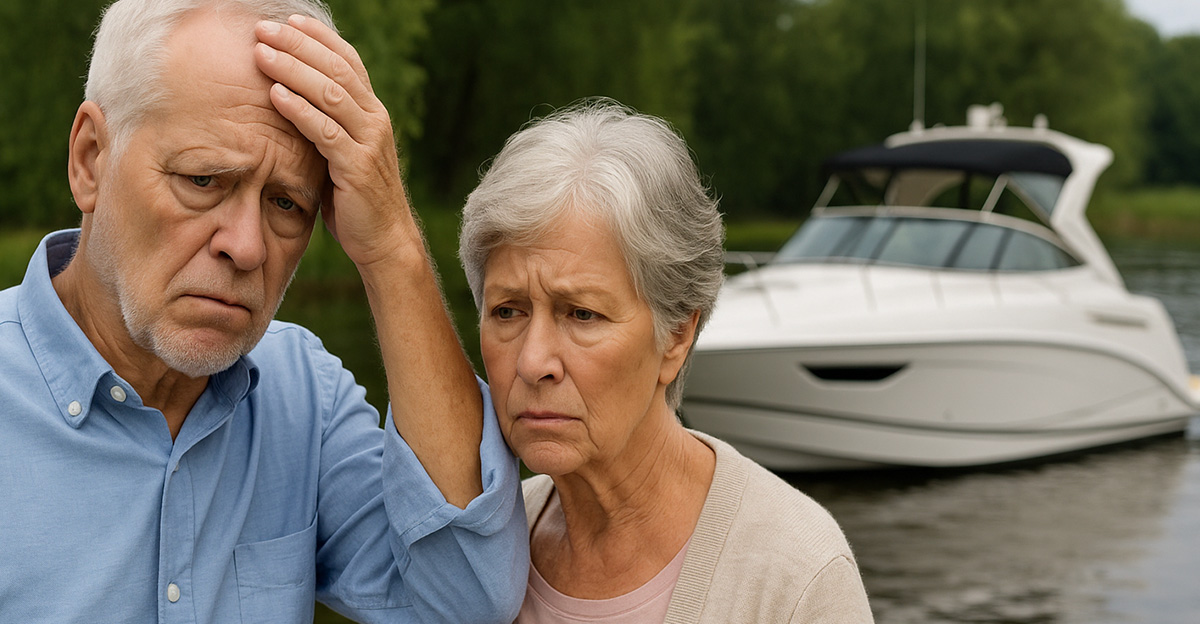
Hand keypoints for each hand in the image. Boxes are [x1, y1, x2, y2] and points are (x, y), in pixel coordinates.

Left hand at [253, 15, 412, 268]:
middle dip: (299, 46)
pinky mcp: (357, 168)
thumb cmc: (355, 197)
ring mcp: (369, 143)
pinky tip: (275, 95)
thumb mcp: (343, 152)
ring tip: (261, 53)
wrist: (384, 239)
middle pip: (337, 69)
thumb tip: (289, 98)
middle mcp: (375, 120)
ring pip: (331, 94)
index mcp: (372, 113)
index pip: (348, 61)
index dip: (319, 38)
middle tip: (264, 29)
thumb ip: (326, 124)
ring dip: (293, 70)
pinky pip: (326, 131)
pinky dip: (299, 110)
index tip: (289, 21)